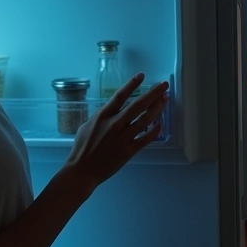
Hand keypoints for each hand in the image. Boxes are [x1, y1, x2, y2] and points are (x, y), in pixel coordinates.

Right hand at [63, 73, 168, 190]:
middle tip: (164, 85)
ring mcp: (123, 138)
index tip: (142, 75)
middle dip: (153, 93)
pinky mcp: (128, 151)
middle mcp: (114, 125)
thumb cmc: (81, 149)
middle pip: (138, 105)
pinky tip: (160, 124)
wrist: (82, 171)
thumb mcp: (87, 126)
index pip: (120, 96)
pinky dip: (154, 131)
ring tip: (165, 100)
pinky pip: (145, 139)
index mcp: (102, 116)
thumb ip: (101, 116)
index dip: (132, 84)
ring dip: (157, 109)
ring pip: (145, 120)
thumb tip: (111, 109)